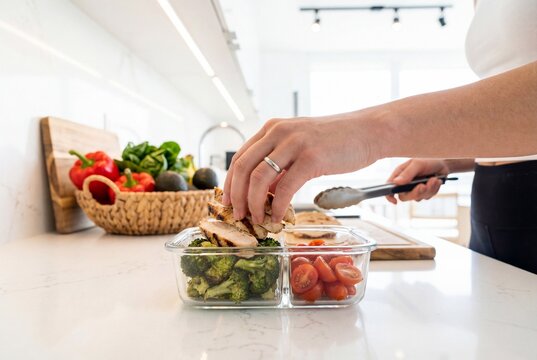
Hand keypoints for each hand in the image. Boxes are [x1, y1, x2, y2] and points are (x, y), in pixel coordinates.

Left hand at [222, 114, 376, 223]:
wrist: (367, 131)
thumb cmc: (335, 141)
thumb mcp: (299, 146)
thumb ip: (279, 164)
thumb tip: (262, 191)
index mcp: (272, 128)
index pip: (240, 157)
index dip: (230, 182)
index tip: (228, 201)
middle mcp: (278, 132)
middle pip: (243, 167)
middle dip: (236, 195)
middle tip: (238, 215)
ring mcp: (294, 143)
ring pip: (259, 178)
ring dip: (254, 203)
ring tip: (257, 219)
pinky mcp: (311, 158)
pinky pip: (285, 187)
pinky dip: (277, 206)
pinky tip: (278, 217)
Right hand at [386, 159, 449, 203]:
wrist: (443, 164)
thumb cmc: (428, 161)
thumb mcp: (417, 164)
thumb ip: (407, 173)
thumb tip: (396, 182)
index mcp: (399, 175)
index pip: (389, 187)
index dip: (389, 195)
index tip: (395, 201)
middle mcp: (405, 183)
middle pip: (404, 197)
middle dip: (416, 193)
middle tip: (423, 186)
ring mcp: (414, 189)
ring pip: (417, 198)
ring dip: (428, 189)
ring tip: (434, 179)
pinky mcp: (424, 192)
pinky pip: (426, 197)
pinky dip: (433, 190)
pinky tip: (436, 181)